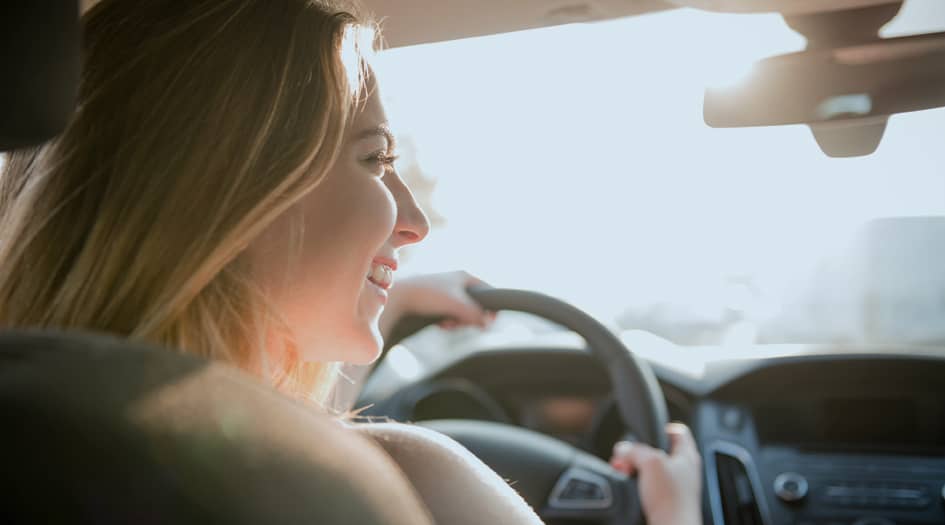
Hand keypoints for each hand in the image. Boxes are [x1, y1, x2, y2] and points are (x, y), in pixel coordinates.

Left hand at [380, 271, 494, 336]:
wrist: (399, 296)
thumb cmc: (428, 295)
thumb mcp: (456, 304)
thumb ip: (474, 314)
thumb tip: (488, 323)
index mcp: (465, 277)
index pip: (489, 291)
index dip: (491, 307)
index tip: (490, 321)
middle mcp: (457, 282)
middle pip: (475, 305)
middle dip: (469, 318)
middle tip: (460, 323)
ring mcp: (446, 291)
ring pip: (462, 312)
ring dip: (457, 322)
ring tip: (446, 323)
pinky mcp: (436, 302)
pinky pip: (450, 315)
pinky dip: (447, 321)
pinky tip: (440, 324)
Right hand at [609, 423, 702, 524]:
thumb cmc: (671, 500)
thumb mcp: (650, 463)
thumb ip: (635, 450)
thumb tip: (623, 449)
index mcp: (687, 455)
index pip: (677, 431)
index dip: (660, 427)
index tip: (645, 432)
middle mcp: (683, 470)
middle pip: (658, 450)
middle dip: (638, 451)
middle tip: (627, 456)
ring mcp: (674, 486)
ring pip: (650, 468)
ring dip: (634, 467)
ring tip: (623, 470)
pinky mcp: (664, 500)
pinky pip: (647, 485)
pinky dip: (635, 483)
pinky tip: (628, 485)